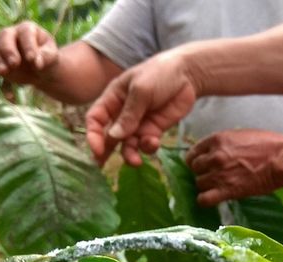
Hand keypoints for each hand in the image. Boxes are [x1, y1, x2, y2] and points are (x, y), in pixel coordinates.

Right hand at [0, 21, 58, 84]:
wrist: (40, 70)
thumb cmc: (46, 59)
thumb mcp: (52, 57)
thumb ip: (46, 57)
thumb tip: (36, 62)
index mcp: (27, 29)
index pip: (25, 33)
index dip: (28, 45)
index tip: (32, 60)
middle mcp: (11, 33)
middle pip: (4, 36)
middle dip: (8, 50)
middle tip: (14, 64)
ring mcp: (0, 45)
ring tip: (4, 72)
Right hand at [85, 51, 197, 165]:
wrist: (188, 75)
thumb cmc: (159, 73)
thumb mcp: (141, 90)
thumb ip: (129, 114)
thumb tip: (114, 136)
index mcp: (113, 99)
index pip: (96, 119)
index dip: (93, 135)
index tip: (97, 150)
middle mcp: (122, 114)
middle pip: (108, 136)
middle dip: (105, 152)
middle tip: (101, 167)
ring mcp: (138, 124)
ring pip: (127, 145)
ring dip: (129, 154)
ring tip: (136, 161)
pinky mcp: (153, 131)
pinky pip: (145, 145)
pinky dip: (147, 147)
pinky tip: (153, 142)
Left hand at [186, 129, 282, 205]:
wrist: (281, 159)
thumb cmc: (267, 144)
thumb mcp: (240, 135)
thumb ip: (223, 143)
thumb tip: (214, 151)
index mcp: (217, 140)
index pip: (194, 152)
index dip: (196, 159)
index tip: (201, 164)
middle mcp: (214, 156)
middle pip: (195, 168)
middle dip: (202, 172)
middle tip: (213, 175)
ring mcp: (219, 174)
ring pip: (199, 183)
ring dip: (206, 186)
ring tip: (217, 187)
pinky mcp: (227, 191)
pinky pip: (204, 200)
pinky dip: (205, 200)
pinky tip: (212, 199)